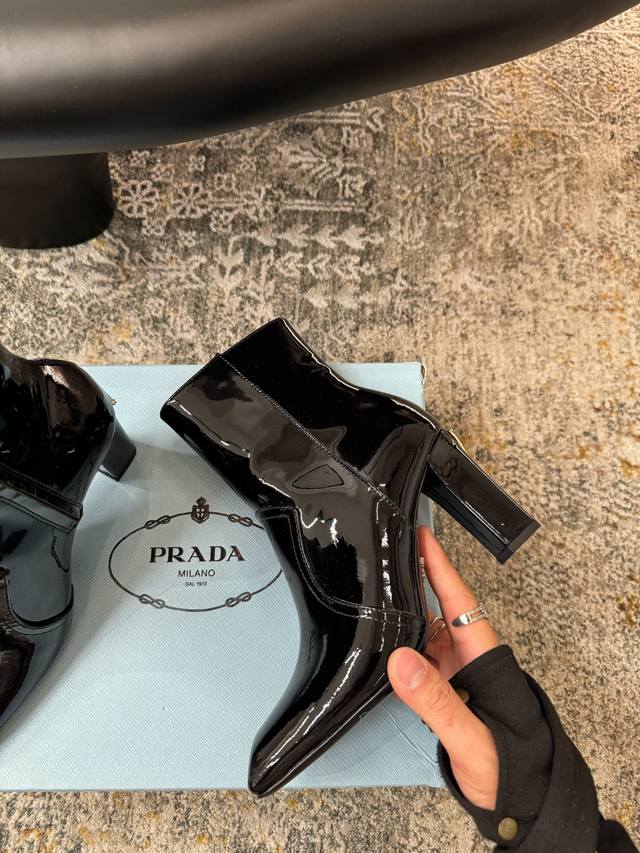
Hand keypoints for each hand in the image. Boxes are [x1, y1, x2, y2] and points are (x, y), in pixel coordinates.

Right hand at [387, 526, 499, 809]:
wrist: (519, 801)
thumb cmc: (508, 769)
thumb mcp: (471, 737)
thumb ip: (436, 701)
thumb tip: (402, 661)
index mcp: (481, 658)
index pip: (458, 600)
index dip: (440, 567)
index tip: (423, 537)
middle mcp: (467, 660)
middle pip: (438, 608)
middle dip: (416, 578)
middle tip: (387, 551)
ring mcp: (455, 674)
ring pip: (425, 632)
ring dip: (404, 611)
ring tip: (376, 587)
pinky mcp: (444, 692)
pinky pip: (418, 659)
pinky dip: (400, 644)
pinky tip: (383, 640)